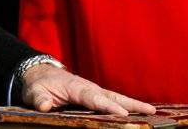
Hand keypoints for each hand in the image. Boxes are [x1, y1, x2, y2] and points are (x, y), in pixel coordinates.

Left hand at [22, 64, 155, 115]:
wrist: (42, 74)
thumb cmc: (38, 85)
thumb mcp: (34, 92)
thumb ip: (40, 99)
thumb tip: (45, 106)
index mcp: (76, 87)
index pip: (93, 98)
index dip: (108, 106)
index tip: (122, 114)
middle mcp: (89, 88)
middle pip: (113, 97)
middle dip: (131, 105)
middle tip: (150, 111)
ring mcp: (94, 91)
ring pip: (117, 98)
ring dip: (134, 105)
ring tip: (153, 112)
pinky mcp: (96, 96)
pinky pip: (114, 101)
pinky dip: (128, 106)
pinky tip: (140, 113)